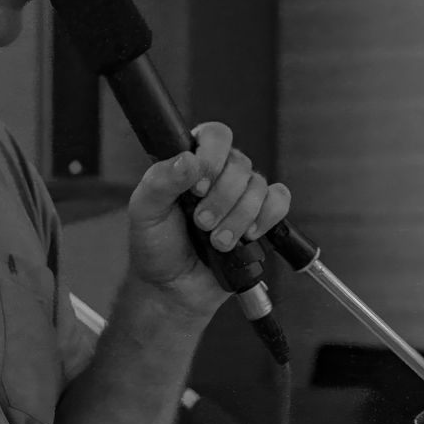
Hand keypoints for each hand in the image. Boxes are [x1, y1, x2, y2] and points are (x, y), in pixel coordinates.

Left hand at [124, 121, 290, 318]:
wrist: (174, 288)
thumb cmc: (156, 246)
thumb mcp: (144, 213)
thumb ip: (159, 182)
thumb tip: (189, 160)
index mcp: (192, 163)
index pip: (215, 135)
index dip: (212, 157)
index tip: (197, 188)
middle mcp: (221, 173)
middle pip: (240, 164)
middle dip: (222, 199)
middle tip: (201, 223)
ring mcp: (242, 195)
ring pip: (259, 187)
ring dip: (238, 217)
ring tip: (218, 241)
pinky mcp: (262, 218)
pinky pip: (279, 202)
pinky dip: (267, 218)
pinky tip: (248, 235)